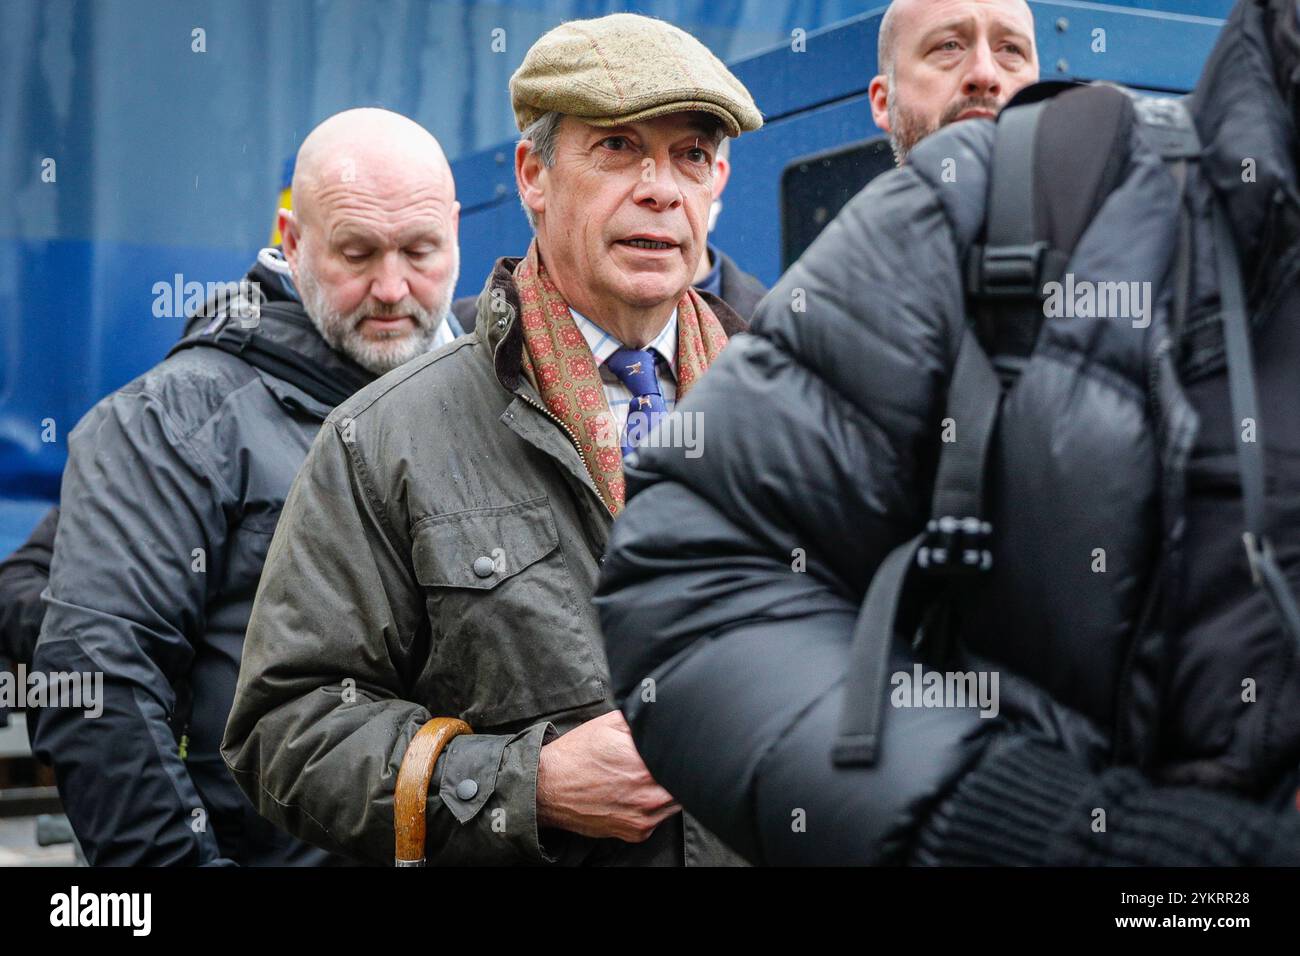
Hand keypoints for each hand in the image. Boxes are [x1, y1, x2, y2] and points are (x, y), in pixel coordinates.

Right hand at [536, 709, 680, 841]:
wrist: (547, 788)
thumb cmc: (577, 754)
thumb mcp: (608, 724)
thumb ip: (640, 718)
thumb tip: (663, 708)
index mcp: (646, 765)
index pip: (683, 758)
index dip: (684, 751)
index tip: (678, 746)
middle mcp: (649, 795)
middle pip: (685, 783)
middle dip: (678, 771)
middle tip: (666, 761)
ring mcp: (644, 817)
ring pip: (677, 803)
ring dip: (671, 790)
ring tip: (650, 777)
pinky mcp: (637, 832)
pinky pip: (659, 819)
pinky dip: (655, 807)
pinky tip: (639, 794)